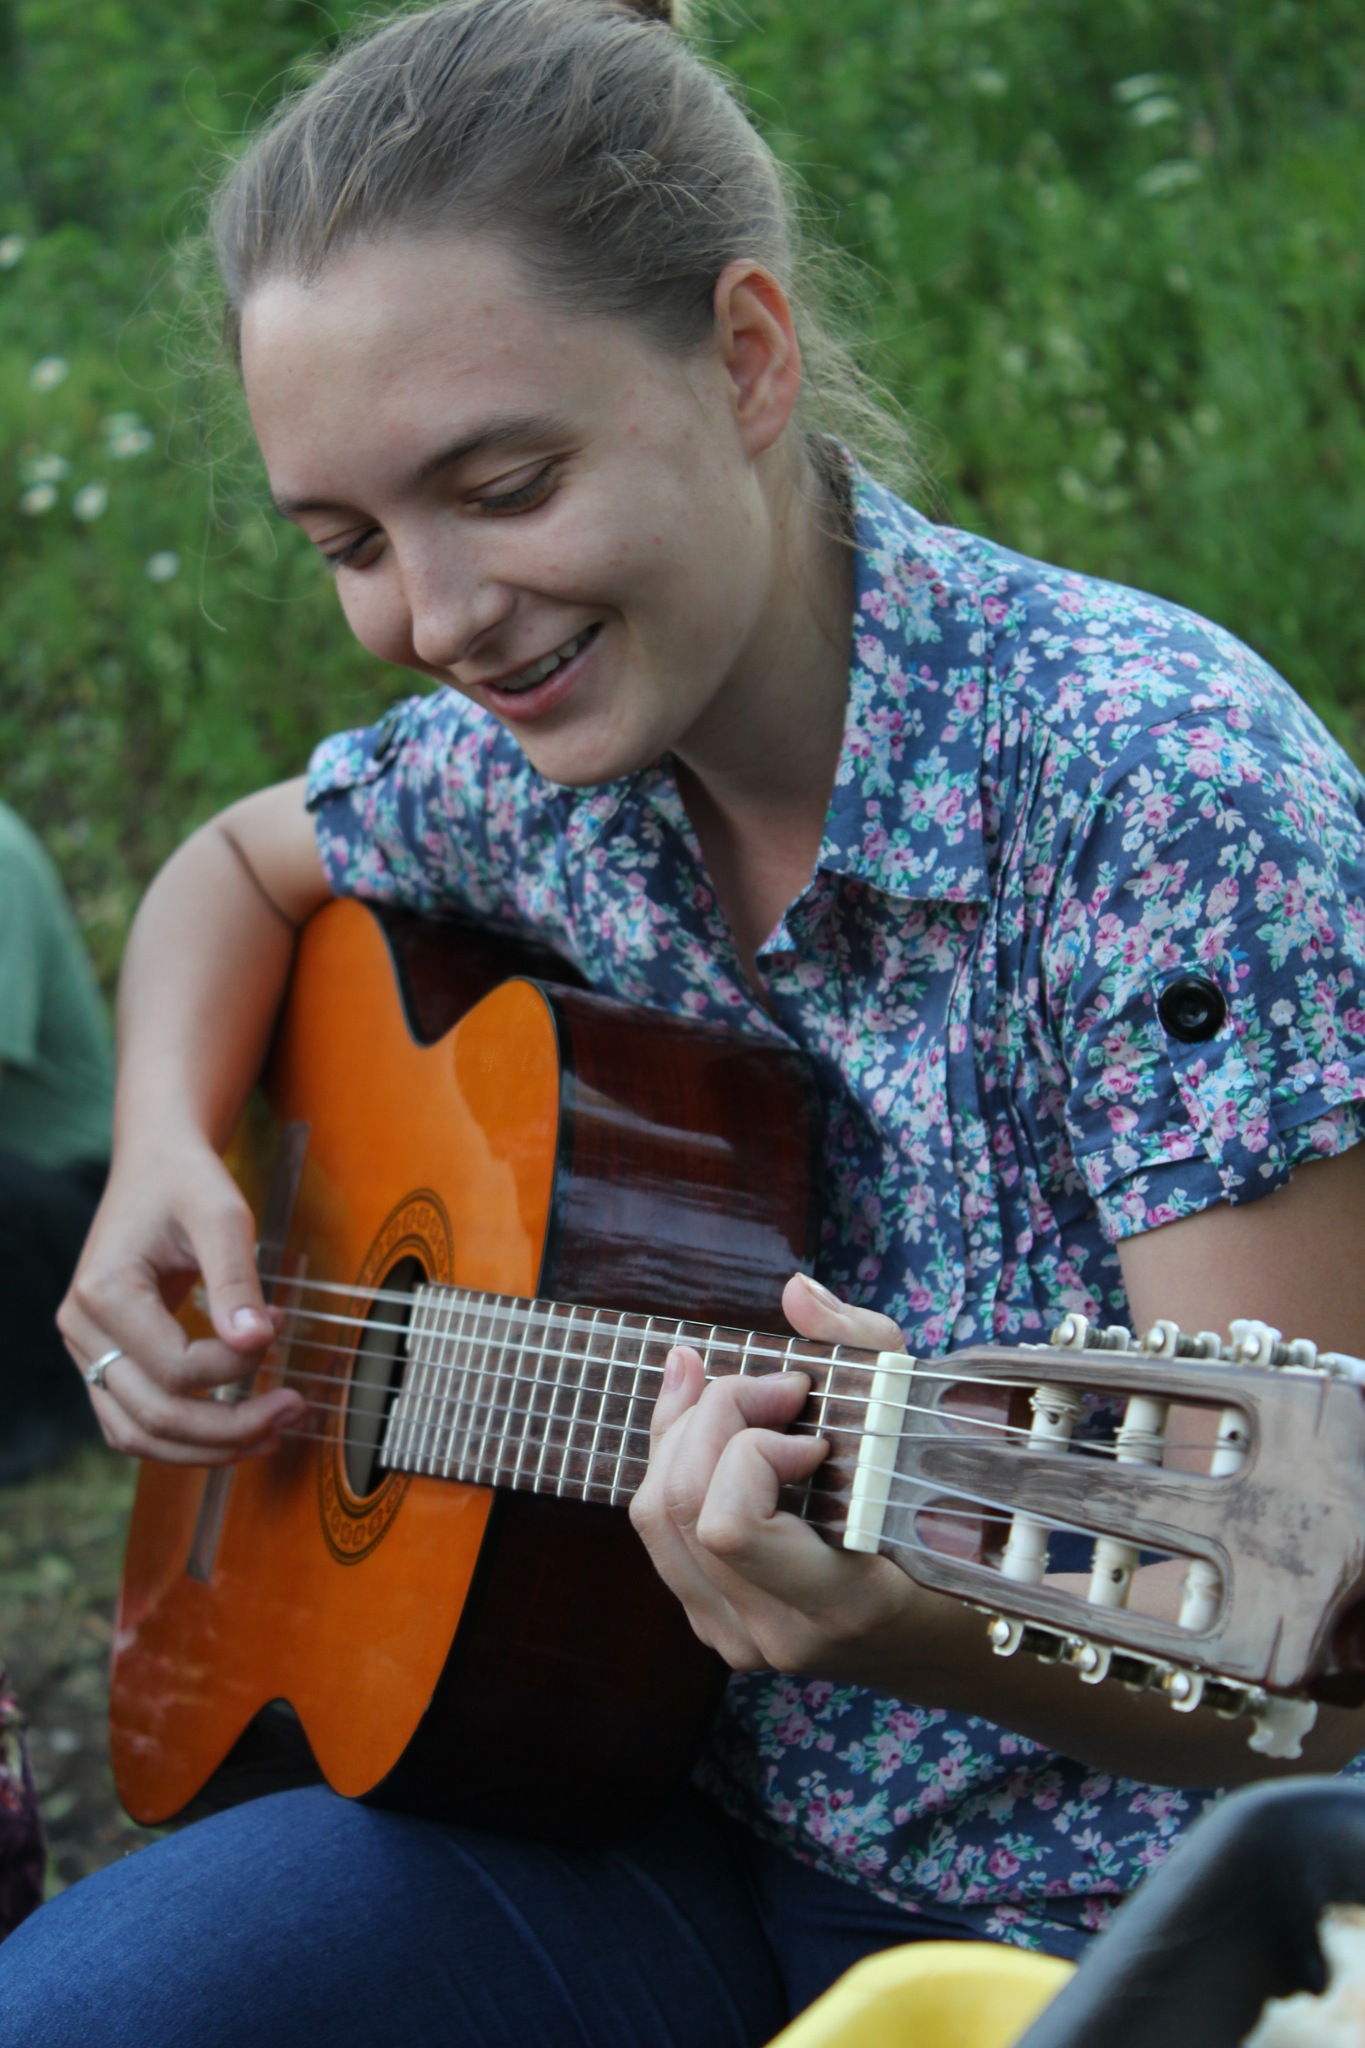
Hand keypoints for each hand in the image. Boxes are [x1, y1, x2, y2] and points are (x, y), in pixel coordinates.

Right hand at [57, 1138, 306, 1464]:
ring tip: (271, 1434)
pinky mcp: (103, 1359)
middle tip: (294, 1409)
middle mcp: (81, 1329)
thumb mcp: (222, 1216)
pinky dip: (182, 1437)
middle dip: (230, 1428)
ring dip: (206, 1448)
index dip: (238, 1367)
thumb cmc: (187, 1183)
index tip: (283, 1326)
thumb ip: (236, 1280)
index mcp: (104, 1292)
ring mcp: (86, 1349)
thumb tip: (257, 1344)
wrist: (156, 1164)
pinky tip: (234, 1429)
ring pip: (137, 1433)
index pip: (176, 1368)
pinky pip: (133, 1420)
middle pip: (154, 1415)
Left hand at [628, 1271, 916, 1676]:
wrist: (951, 1631)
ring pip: (653, 1518)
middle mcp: (774, 1632)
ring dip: (688, 1434)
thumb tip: (795, 1292)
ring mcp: (736, 1636)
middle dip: (716, 1417)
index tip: (812, 1425)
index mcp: (840, 1604)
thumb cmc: (953, 1519)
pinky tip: (713, 1425)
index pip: (730, 1527)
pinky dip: (677, 1462)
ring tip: (745, 1399)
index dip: (753, 1450)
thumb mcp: (925, 1423)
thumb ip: (864, 1347)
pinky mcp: (714, 1621)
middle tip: (778, 1390)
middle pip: (679, 1507)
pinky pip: (658, 1532)